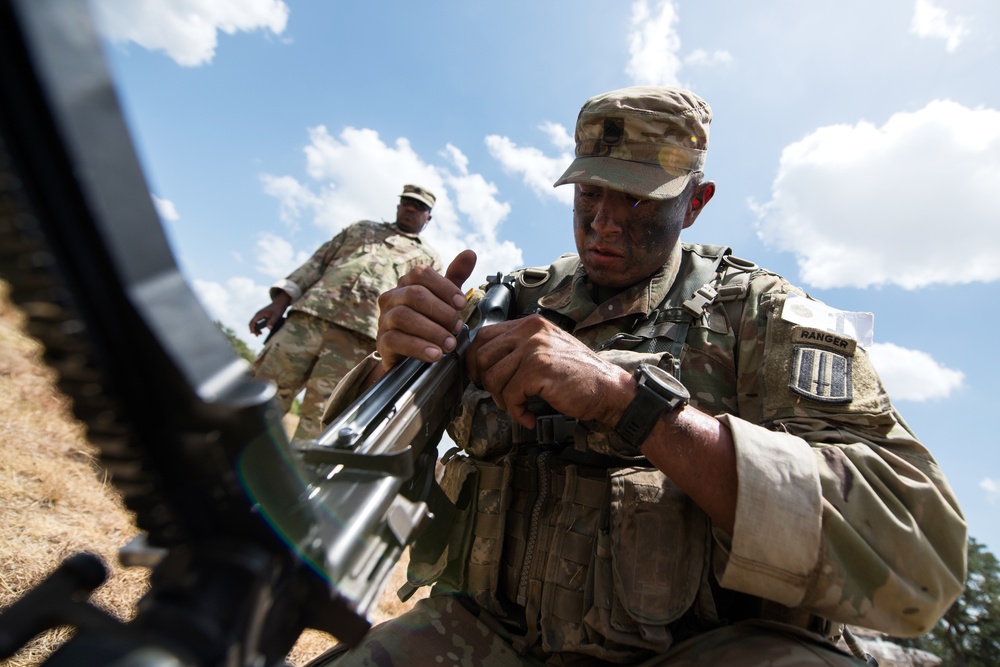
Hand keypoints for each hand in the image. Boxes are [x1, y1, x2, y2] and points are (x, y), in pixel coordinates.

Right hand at [248, 292, 290, 335]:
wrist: (280, 303)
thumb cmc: (278, 309)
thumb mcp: (276, 316)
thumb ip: (272, 322)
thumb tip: (268, 328)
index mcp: (259, 314)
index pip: (252, 322)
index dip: (252, 328)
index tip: (254, 333)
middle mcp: (258, 314)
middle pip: (252, 323)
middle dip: (253, 330)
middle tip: (258, 335)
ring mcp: (260, 315)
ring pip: (254, 323)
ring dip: (255, 329)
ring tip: (259, 334)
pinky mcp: (262, 316)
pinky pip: (257, 322)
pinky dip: (258, 327)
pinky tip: (261, 331)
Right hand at [375, 250, 476, 368]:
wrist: (411, 357)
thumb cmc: (429, 322)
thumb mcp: (444, 300)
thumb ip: (455, 278)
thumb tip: (471, 253)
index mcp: (406, 283)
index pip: (421, 274)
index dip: (444, 287)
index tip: (462, 304)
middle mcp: (391, 297)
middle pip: (415, 295)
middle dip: (442, 312)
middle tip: (458, 328)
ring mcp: (384, 319)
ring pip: (404, 316)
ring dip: (433, 331)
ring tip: (450, 344)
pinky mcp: (381, 342)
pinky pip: (397, 340)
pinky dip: (419, 347)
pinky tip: (435, 355)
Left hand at [468, 315, 634, 429]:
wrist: (608, 388)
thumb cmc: (577, 374)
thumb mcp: (545, 349)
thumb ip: (518, 349)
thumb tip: (482, 363)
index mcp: (530, 324)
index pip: (483, 335)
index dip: (474, 360)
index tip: (478, 377)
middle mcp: (530, 331)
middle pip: (482, 356)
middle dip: (486, 383)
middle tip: (501, 397)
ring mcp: (535, 348)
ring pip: (493, 378)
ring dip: (502, 400)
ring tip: (518, 407)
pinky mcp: (539, 370)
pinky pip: (510, 395)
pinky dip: (517, 412)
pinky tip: (529, 416)